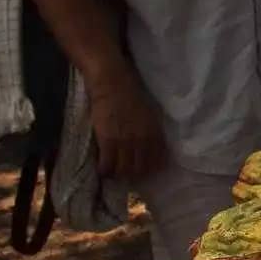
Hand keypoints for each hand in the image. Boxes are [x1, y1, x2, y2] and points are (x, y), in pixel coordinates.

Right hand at [85, 64, 167, 180]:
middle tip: (127, 175)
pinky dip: (104, 170)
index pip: (157, 162)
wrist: (113, 83)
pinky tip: (102, 170)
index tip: (144, 173)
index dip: (151, 171)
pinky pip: (107, 165)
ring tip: (114, 173)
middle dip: (134, 176)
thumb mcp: (151, 114)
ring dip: (119, 175)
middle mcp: (143, 141)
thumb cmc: (132, 94)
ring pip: (124, 170)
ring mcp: (125, 142)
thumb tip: (155, 147)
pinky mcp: (108, 141)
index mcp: (155, 134)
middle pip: (140, 170)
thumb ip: (153, 132)